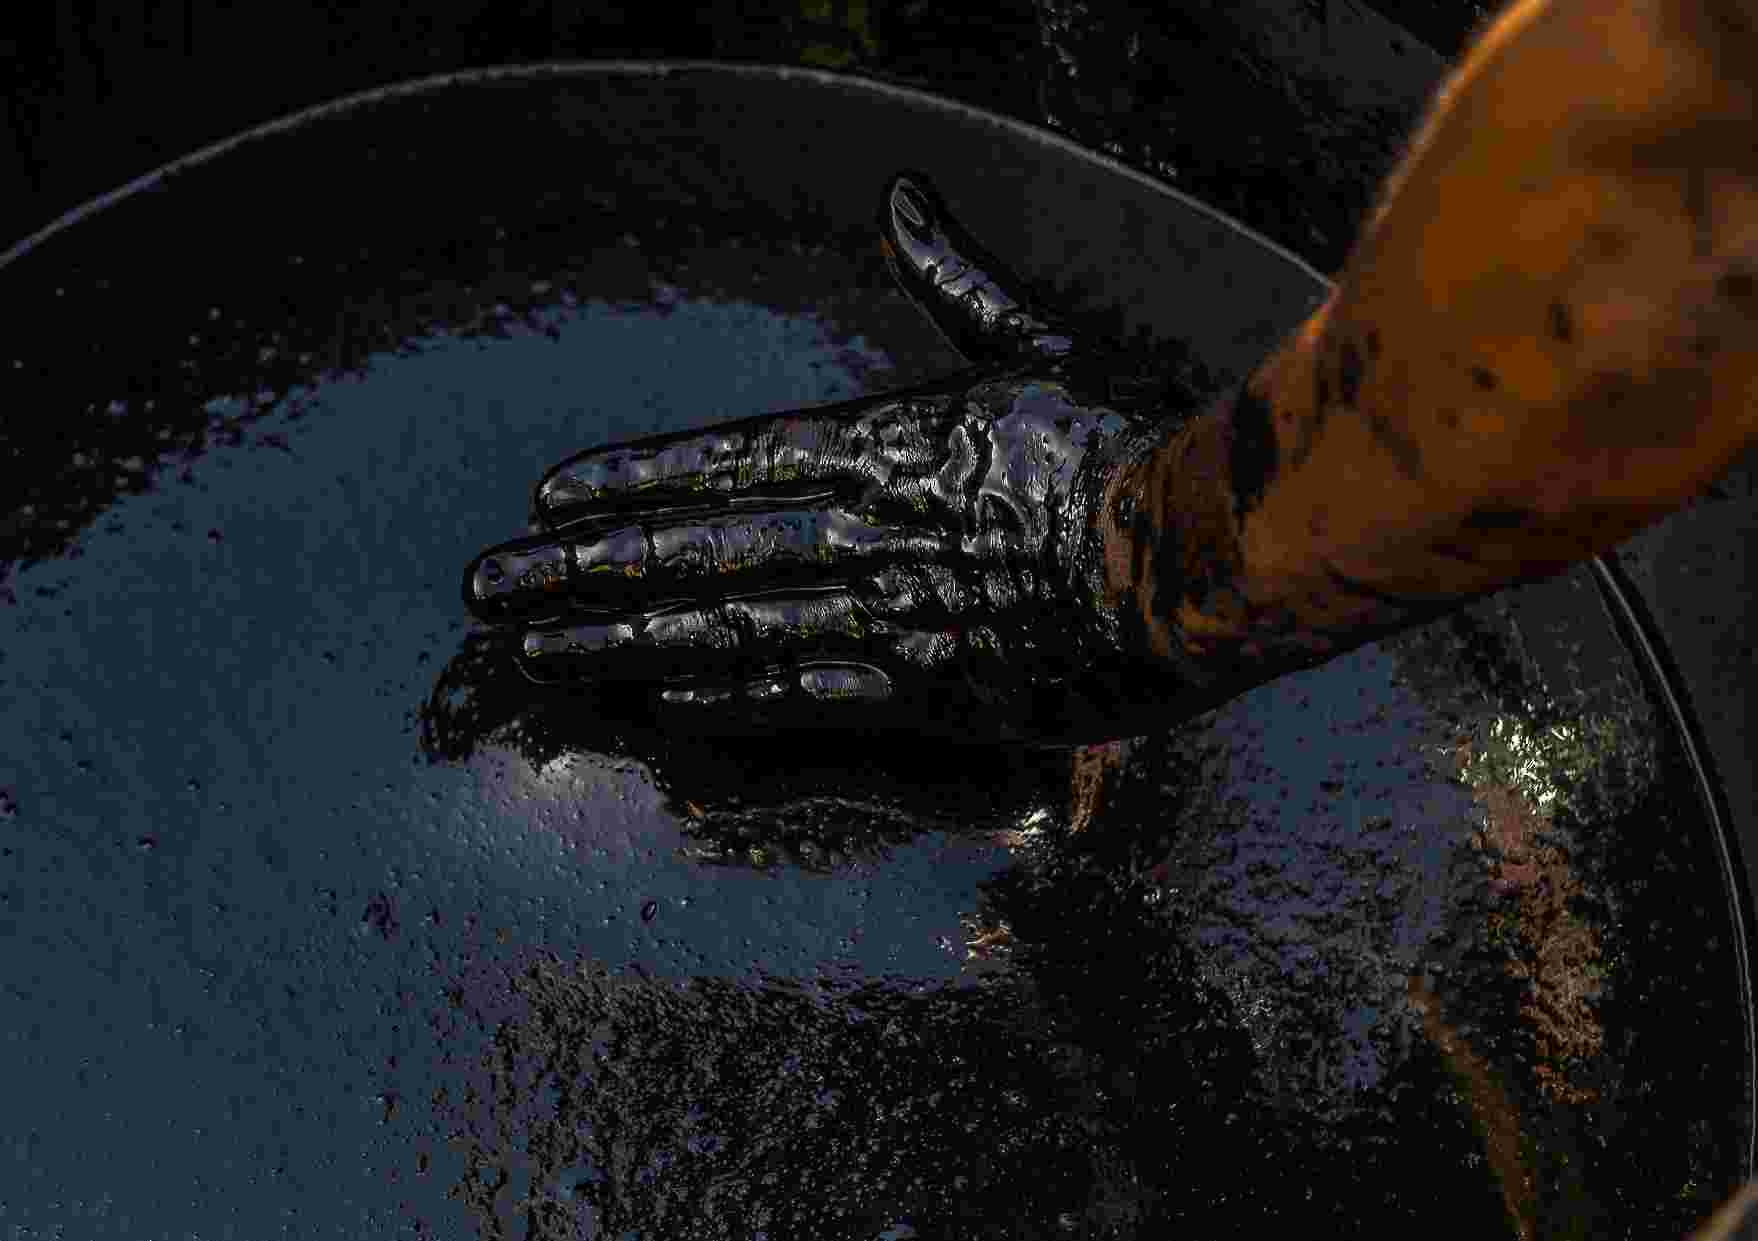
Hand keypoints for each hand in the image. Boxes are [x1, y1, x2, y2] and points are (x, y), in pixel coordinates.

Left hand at [461, 172, 1199, 744]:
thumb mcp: (1031, 344)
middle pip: (694, 550)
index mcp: (883, 440)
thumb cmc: (1123, 445)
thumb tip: (901, 197)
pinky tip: (651, 704)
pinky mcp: (922, 689)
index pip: (725, 461)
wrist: (1200, 557)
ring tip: (530, 653)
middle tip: (483, 588)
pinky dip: (719, 701)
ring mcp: (881, 613)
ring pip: (722, 628)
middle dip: (580, 569)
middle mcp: (860, 528)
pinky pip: (798, 697)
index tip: (548, 501)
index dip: (630, 483)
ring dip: (618, 642)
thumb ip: (952, 280)